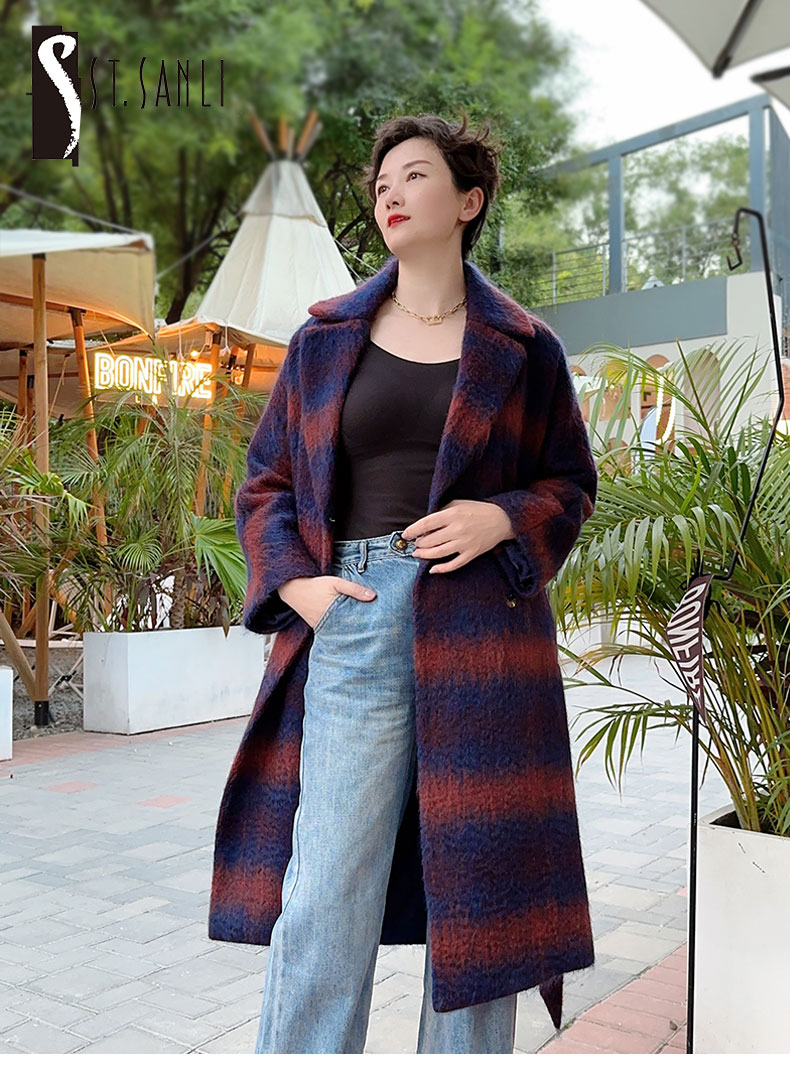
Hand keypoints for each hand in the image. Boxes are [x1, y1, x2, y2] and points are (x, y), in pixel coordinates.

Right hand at [277, 575, 376, 627]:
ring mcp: (322, 628)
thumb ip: (354, 589)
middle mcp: (327, 624)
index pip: (354, 626)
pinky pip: (332, 632)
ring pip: (340, 634)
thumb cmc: (315, 585)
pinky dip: (341, 631)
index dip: (366, 628)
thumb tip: (373, 596)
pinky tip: (350, 631)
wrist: (292, 589)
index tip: (378, 629)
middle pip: (348, 632)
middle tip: (376, 636)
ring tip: (367, 635)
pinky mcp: (318, 627)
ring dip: (351, 633)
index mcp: (333, 614)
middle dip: (360, 633)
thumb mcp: (336, 583)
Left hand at [401, 499, 515, 573]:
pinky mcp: (472, 553)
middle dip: (419, 543)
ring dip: (424, 555)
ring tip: (417, 554)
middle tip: (415, 543)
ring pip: (438, 553)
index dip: (413, 530)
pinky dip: (442, 569)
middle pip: (430, 540)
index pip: (426, 524)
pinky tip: (433, 569)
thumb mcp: (458, 504)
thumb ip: (441, 512)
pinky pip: (454, 565)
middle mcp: (457, 530)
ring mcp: (465, 543)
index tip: (406, 534)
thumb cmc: (478, 510)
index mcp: (453, 515)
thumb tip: (426, 525)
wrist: (502, 519)